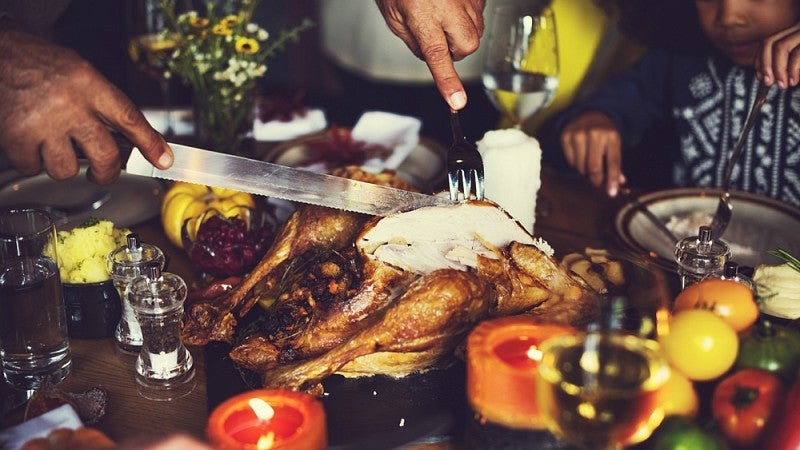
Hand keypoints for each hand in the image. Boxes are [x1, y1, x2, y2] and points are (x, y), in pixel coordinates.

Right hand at [0, 22, 172, 184]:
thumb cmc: (41, 65)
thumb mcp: (82, 74)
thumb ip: (105, 105)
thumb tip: (132, 140)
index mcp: (89, 85)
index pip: (129, 118)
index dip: (150, 143)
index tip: (164, 160)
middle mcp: (69, 104)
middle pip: (104, 155)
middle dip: (106, 173)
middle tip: (101, 172)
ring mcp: (42, 122)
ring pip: (65, 169)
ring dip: (61, 166)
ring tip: (55, 146)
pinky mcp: (16, 136)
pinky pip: (32, 168)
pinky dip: (32, 162)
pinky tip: (31, 143)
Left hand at [375, 0, 484, 109]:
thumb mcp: (394, 15)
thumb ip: (414, 42)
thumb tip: (432, 59)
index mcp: (423, 15)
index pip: (438, 56)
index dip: (447, 81)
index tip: (457, 103)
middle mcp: (450, 6)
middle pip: (466, 46)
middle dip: (454, 49)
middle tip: (434, 34)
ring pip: (474, 32)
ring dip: (459, 32)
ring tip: (439, 13)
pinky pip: (478, 14)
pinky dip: (465, 16)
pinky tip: (449, 4)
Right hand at [560, 110, 625, 196]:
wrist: (590, 113)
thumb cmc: (605, 133)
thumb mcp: (614, 144)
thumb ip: (616, 164)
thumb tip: (619, 184)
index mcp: (611, 136)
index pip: (613, 162)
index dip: (612, 179)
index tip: (611, 193)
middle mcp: (595, 133)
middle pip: (594, 167)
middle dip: (596, 180)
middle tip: (597, 183)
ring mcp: (578, 134)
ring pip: (581, 166)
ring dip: (585, 172)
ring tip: (588, 166)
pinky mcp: (566, 136)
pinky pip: (570, 161)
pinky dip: (576, 164)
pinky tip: (580, 157)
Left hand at [756, 22, 799, 88]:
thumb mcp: (791, 65)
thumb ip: (779, 65)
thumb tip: (762, 76)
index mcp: (790, 33)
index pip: (767, 42)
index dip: (760, 60)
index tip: (760, 77)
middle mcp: (797, 29)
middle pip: (769, 42)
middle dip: (765, 65)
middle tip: (768, 83)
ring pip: (781, 47)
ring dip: (778, 69)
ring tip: (782, 85)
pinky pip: (797, 54)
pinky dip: (792, 70)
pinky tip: (793, 81)